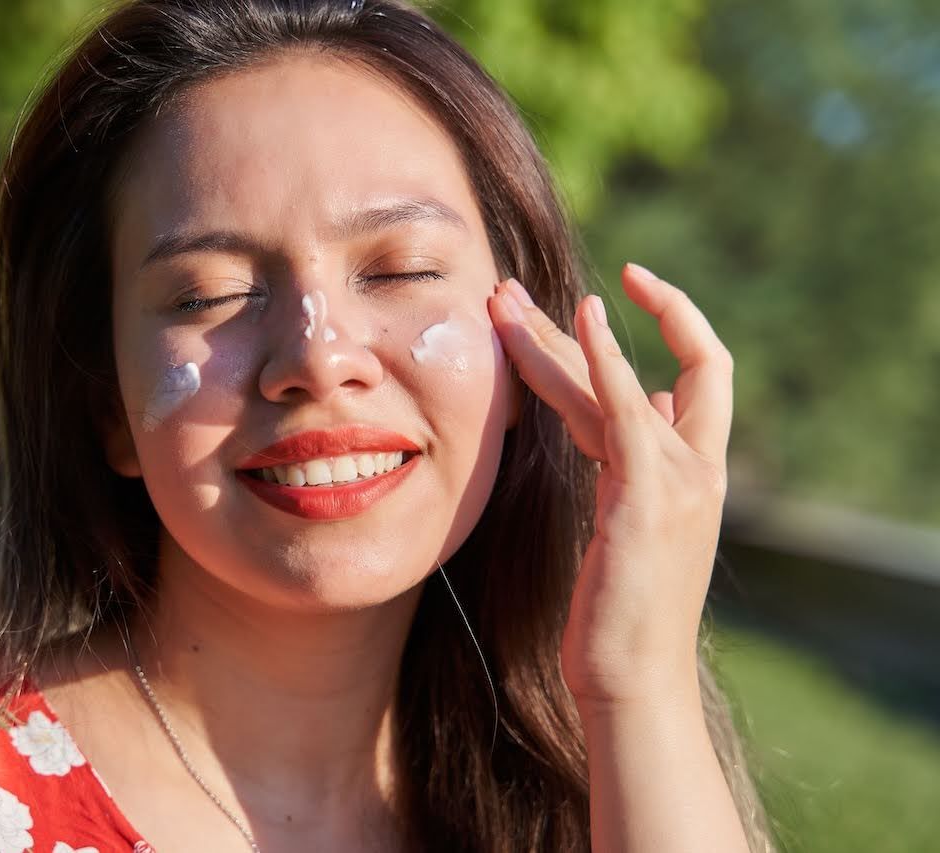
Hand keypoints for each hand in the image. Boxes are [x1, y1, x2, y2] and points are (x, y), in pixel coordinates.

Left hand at [487, 263, 733, 709]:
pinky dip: (606, 357)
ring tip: (500, 298)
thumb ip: (634, 464)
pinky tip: (585, 315)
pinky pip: (623, 408)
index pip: (696, 373)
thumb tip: (636, 409)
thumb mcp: (631, 529)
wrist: (634, 680)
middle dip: (569, 324)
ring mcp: (679, 477)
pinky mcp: (649, 495)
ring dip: (551, 334)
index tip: (598, 299)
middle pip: (639, 364)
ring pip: (609, 381)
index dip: (665, 324)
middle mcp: (695, 465)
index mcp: (692, 472)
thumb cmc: (622, 616)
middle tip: (505, 291)